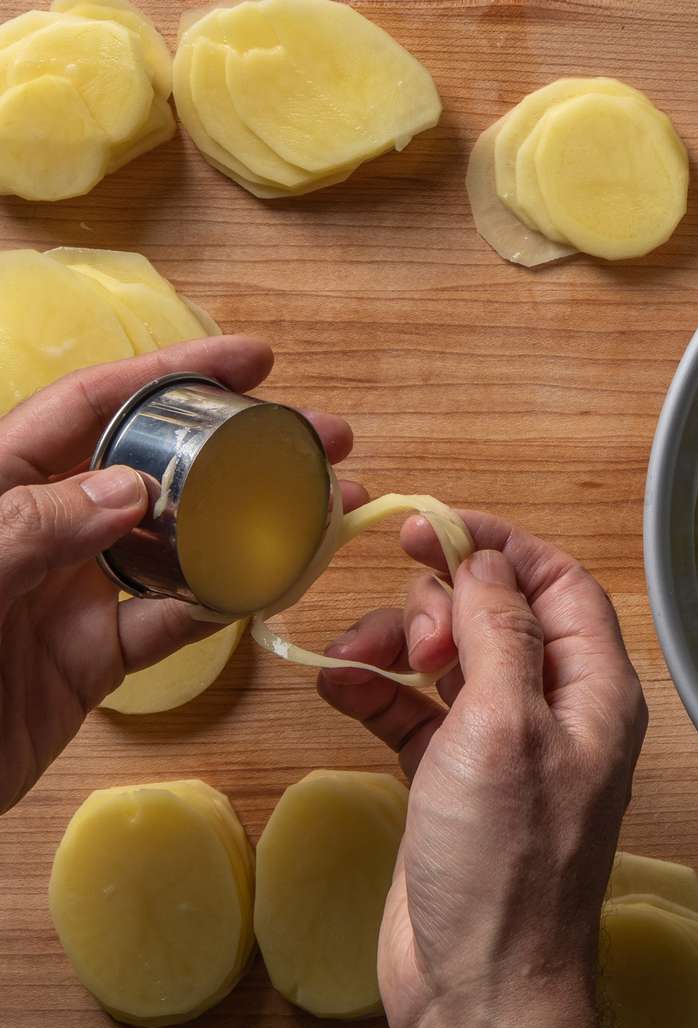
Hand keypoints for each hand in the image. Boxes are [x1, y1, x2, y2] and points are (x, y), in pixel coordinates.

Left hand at [0, 337, 361, 812]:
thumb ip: (34, 527)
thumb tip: (135, 490)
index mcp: (2, 485)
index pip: (95, 406)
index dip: (172, 374)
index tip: (254, 360)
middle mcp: (46, 528)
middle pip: (158, 468)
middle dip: (242, 447)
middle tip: (325, 439)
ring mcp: (73, 594)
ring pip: (180, 545)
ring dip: (253, 526)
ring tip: (328, 509)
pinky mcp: (93, 660)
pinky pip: (172, 624)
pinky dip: (221, 607)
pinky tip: (272, 587)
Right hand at [316, 512, 647, 1027]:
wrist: (480, 985)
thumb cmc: (509, 864)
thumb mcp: (505, 728)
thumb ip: (499, 633)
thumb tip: (484, 563)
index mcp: (595, 691)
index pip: (558, 584)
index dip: (498, 547)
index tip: (429, 529)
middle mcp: (557, 712)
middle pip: (500, 615)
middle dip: (442, 604)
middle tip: (409, 634)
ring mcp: (504, 748)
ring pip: (452, 659)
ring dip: (399, 646)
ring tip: (351, 658)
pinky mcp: (455, 782)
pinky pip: (416, 713)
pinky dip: (378, 693)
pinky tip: (335, 685)